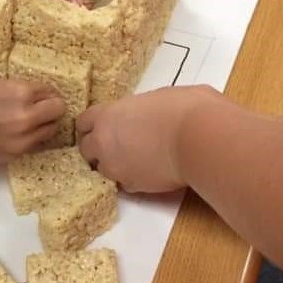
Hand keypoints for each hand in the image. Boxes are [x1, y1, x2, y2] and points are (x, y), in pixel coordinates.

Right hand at [0, 79, 63, 164]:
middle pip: (58, 112)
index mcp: (21, 92)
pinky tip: (18, 133)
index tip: (43, 95)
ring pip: (51, 131)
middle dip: (51, 109)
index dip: (47, 93)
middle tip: (41, 108)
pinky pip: (36, 145)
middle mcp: (27, 117)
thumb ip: (20, 91)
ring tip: (28, 122)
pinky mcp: (14, 155)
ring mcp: (22, 139)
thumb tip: (39, 96)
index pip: (52, 92)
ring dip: (44, 125)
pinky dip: (32, 139)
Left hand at [77, 86, 214, 192]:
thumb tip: (151, 112)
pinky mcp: (133, 186)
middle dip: (97, 149)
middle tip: (116, 146)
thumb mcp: (159, 96)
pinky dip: (133, 178)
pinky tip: (149, 171)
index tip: (102, 127)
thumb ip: (142, 108)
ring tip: (136, 160)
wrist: (199, 140)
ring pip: (103, 170)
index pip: (83, 122)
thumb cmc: (185, 108)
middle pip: (86, 149)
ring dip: (114, 165)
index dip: (92, 125)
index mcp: (108, 114)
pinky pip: (124, 184)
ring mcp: (116, 167)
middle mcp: (104, 142)